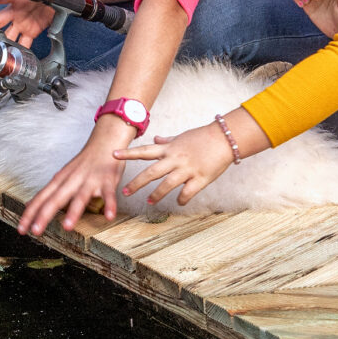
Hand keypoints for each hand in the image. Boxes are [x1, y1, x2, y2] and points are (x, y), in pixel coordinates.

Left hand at [17, 117, 140, 235]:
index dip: (30, 214)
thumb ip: (48, 192)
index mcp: (60, 181)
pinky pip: (108, 194)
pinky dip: (109, 205)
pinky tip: (108, 216)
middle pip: (55, 199)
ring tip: (67, 226)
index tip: (21, 229)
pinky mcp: (107, 181)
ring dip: (73, 211)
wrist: (104, 142)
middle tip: (36, 231)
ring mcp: (90, 181)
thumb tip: (30, 205)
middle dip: (44, 215)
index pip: (41, 198)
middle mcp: (72, 181)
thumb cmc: (84, 163)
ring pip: (80, 197)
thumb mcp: (62, 176)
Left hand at [119, 122, 237, 210]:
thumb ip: (167, 140)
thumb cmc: (203, 137)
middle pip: (151, 172)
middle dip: (137, 183)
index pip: (144, 151)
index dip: (128, 153)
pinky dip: (182, 199)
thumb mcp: (182, 136)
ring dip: (156, 195)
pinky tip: (179, 202)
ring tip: (149, 202)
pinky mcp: (200, 178)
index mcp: (170, 149)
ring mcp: (187, 169)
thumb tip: (155, 138)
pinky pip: (188, 192)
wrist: (225, 138)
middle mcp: (175, 159)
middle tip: (125, 192)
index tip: (113, 155)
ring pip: (167, 184)